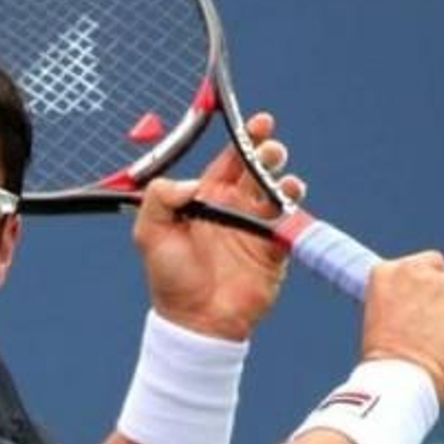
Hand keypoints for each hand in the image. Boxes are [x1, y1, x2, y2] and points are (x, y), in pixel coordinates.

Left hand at [133, 112, 305, 339]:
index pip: (230, 160)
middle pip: (258, 170)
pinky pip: (291, 224)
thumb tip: (191, 183)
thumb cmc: (169, 276)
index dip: (244, 139)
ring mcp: (257, 227)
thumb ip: (160, 199)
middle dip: (268, 152)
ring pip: (278, 192)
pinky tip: (290, 201)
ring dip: (284, 179)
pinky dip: (295, 210)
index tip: (257, 123)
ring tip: (280, 177)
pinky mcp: (275, 250)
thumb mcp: (149, 232)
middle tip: (269, 147)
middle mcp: (235, 208)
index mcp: (207, 198)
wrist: (194, 320)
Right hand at [362, 252, 443, 405]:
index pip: (426, 265)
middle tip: (440, 334)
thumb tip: (422, 313)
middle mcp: (423, 274)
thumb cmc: (385, 362)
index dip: (430, 287)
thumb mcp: (379, 321)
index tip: (428, 306)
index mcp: (390, 273)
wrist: (402, 379)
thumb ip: (402, 305)